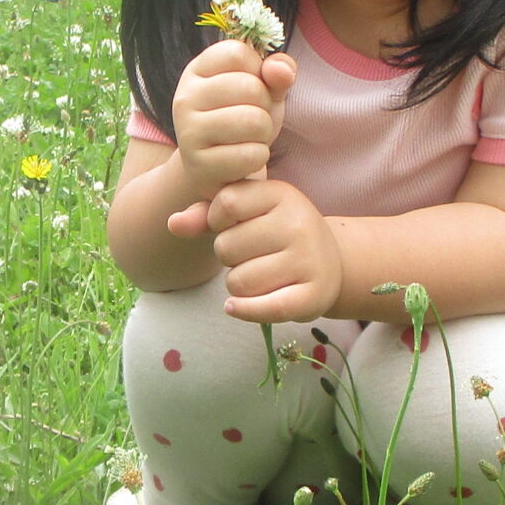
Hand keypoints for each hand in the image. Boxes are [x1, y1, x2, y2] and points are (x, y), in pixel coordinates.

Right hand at [168, 39, 295, 216]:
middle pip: (250, 87)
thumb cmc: (241, 120)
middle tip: (253, 119)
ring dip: (264, 133)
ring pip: (253, 121)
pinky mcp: (198, 164)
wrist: (216, 170)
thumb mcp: (263, 90)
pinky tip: (244, 158)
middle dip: (265, 106)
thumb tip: (281, 70)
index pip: (238, 53)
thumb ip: (277, 73)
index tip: (250, 88)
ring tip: (250, 138)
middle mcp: (185, 97)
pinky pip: (251, 154)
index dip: (258, 71)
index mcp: (197, 70)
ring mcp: (188, 131)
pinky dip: (258, 157)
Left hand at [206, 177, 340, 323]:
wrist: (331, 263)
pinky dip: (243, 310)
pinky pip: (264, 308)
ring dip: (237, 285)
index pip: (226, 203)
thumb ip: (206, 214)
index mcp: (282, 194)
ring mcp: (309, 260)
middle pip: (227, 246)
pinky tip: (236, 306)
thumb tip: (173, 223)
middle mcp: (299, 224)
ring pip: (239, 281)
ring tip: (257, 276)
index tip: (231, 225)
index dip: (217, 219)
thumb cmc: (276, 234)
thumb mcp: (247, 213)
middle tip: (250, 255)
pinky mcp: (313, 296)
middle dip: (228, 257)